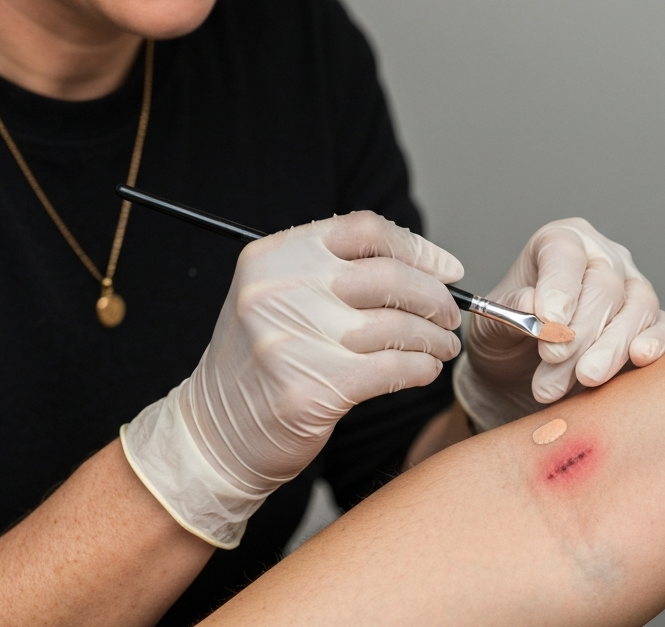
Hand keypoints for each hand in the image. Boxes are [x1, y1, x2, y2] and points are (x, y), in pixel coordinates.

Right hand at [122, 211, 462, 547]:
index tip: (445, 268)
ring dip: (434, 338)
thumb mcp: (277, 296)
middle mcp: (278, 290)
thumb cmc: (260, 363)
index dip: (415, 246)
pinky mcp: (311, 389)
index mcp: (272, 256)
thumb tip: (425, 266)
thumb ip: (335, 272)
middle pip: (387, 275)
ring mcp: (293, 339)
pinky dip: (419, 368)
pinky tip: (424, 370)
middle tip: (450, 314)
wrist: (214, 435)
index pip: (362, 229)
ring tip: (443, 347)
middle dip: (434, 297)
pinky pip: (391, 368)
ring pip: (395, 325)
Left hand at [453, 218, 664, 430]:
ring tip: (581, 379)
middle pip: (603, 285)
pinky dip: (655, 343)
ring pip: (636, 307)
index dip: (559, 286)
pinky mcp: (653, 320)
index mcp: (558, 241)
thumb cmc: (506, 334)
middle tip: (552, 362)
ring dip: (609, 348)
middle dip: (578, 331)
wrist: (518, 372)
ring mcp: (632, 285)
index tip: (548, 322)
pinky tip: (639, 357)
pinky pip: (663, 326)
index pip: (564, 252)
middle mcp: (601, 256)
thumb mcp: (492, 320)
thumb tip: (533, 303)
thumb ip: (510, 309)